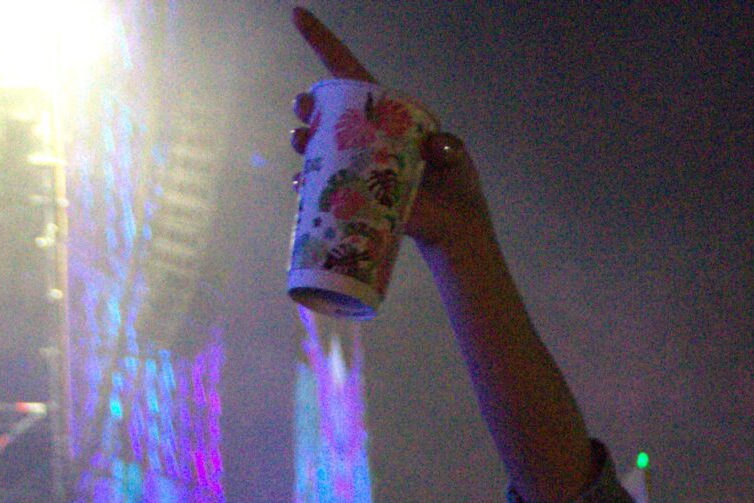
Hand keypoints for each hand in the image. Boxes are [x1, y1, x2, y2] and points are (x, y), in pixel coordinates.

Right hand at [289, 8, 492, 255]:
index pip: (352, 75)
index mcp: (386, 119)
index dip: (324, 45)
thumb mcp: (455, 157)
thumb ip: (446, 146)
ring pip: (315, 146)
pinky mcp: (353, 198)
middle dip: (307, 104)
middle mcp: (365, 140)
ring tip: (303, 141)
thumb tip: (433, 145)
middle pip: (325, 111)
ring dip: (302, 140)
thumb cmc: (455, 187)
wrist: (455, 230)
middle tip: (305, 109)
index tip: (298, 15)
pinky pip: (320, 187)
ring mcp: (355, 168)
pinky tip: (302, 184)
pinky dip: (306, 184)